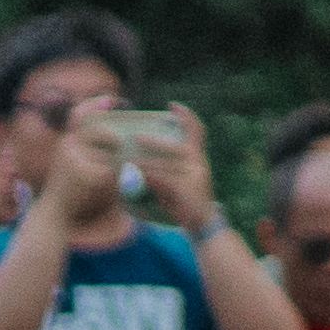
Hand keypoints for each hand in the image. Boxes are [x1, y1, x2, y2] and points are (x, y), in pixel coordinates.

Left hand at [129, 105, 219, 235]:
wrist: (203, 223)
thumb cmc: (187, 201)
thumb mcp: (178, 181)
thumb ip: (164, 169)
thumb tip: (139, 162)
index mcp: (198, 157)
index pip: (197, 130)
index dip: (186, 116)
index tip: (173, 105)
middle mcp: (199, 162)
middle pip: (174, 146)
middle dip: (154, 141)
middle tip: (136, 137)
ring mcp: (195, 174)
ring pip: (164, 163)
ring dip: (143, 162)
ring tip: (127, 160)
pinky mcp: (187, 188)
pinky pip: (162, 178)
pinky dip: (147, 175)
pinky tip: (136, 175)